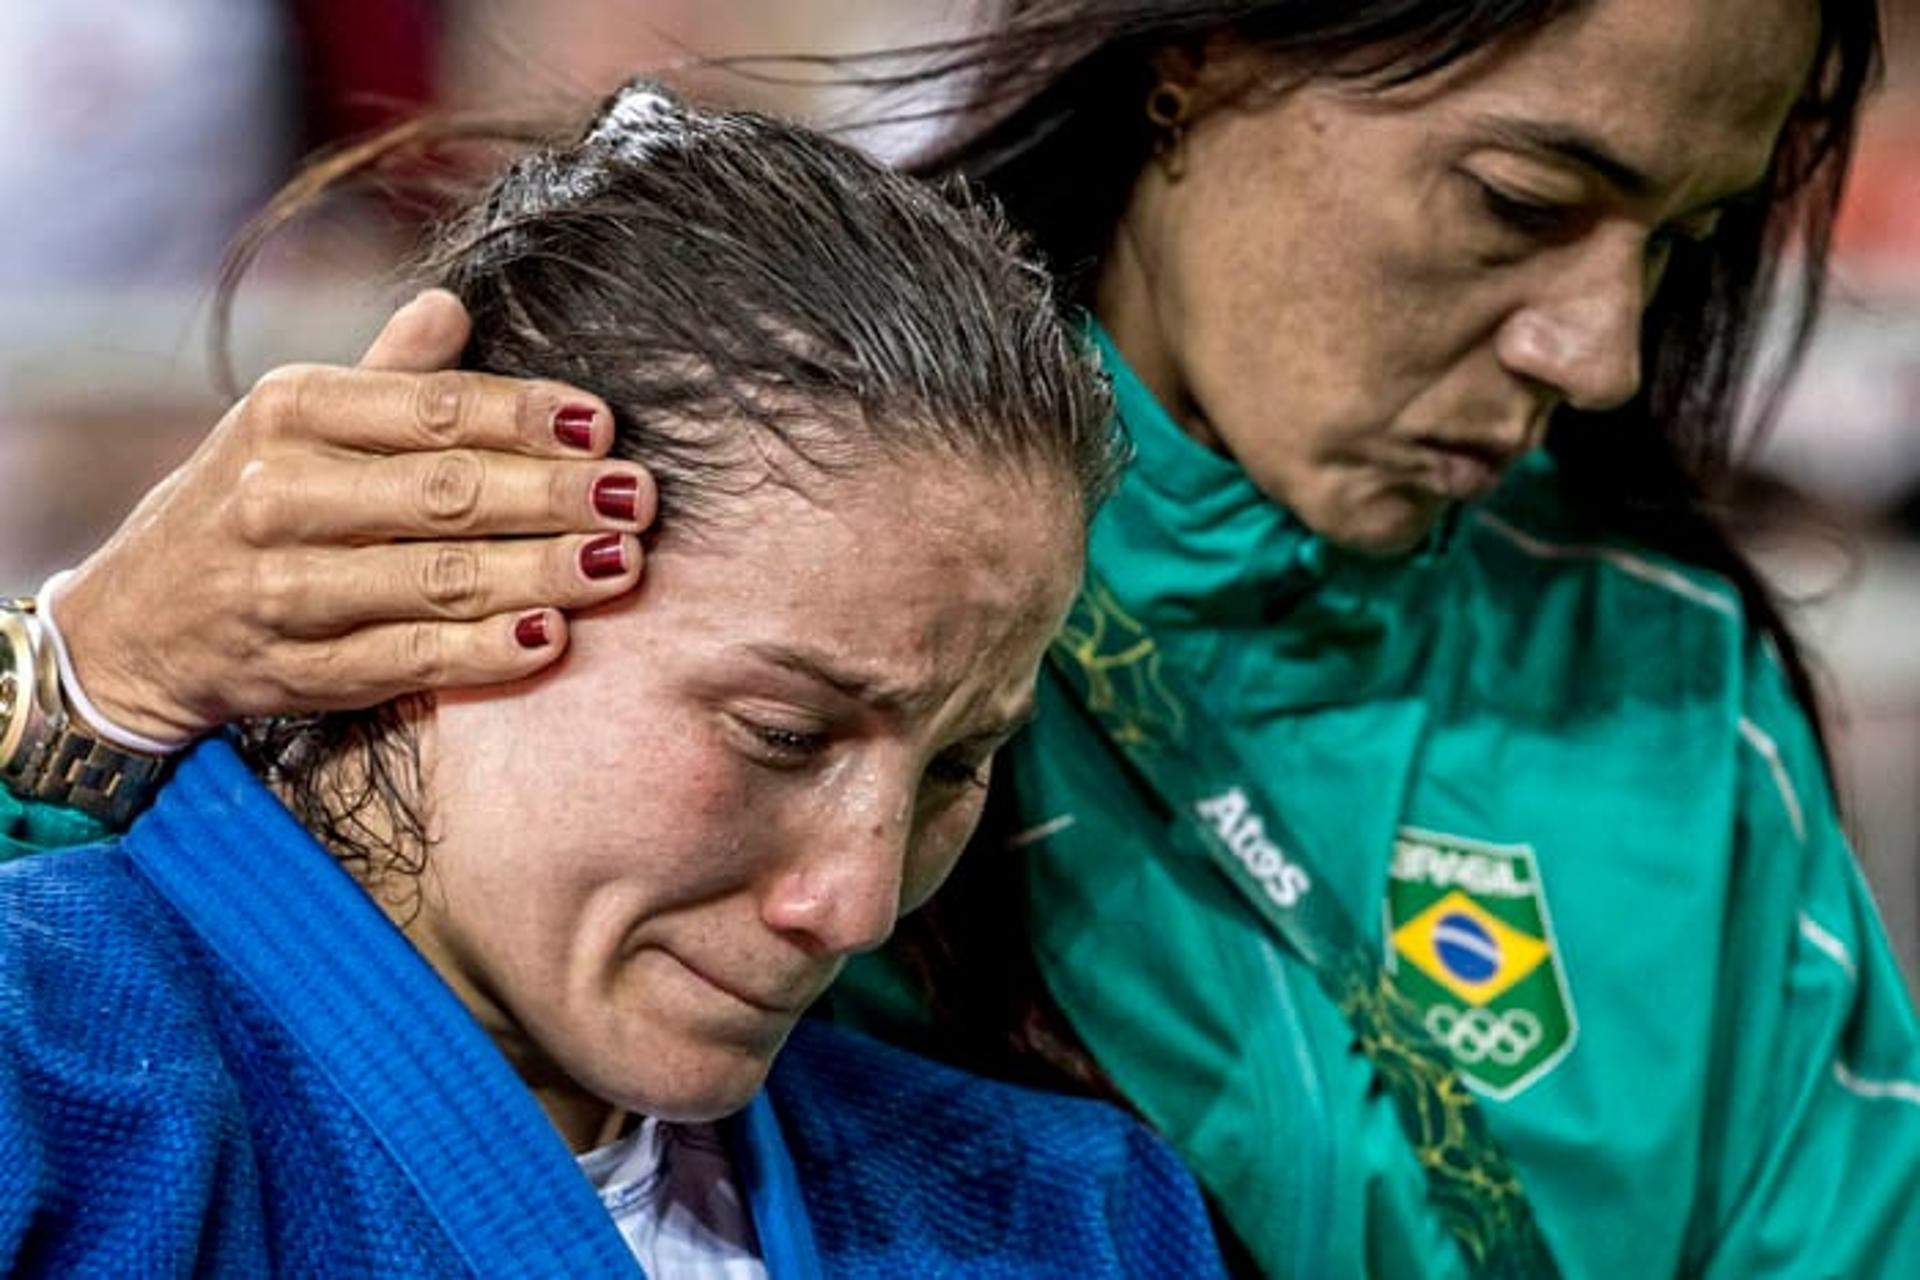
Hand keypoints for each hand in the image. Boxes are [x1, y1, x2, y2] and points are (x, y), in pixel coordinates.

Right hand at [53, 289, 652, 743]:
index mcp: (290, 411)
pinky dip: (485, 650)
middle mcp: (280, 492)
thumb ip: (385, 374)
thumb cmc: (247, 500)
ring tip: (620, 563)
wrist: (134, 622)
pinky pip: (411, 657)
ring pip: (439, 577)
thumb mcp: (295, 422)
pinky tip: (551, 637)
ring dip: (542, 572)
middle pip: (447, 492)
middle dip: (555, 495)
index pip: (430, 407)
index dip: (525, 416)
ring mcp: (288, 586)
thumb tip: (454, 303)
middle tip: (637, 498)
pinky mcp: (301, 667)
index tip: (603, 426)